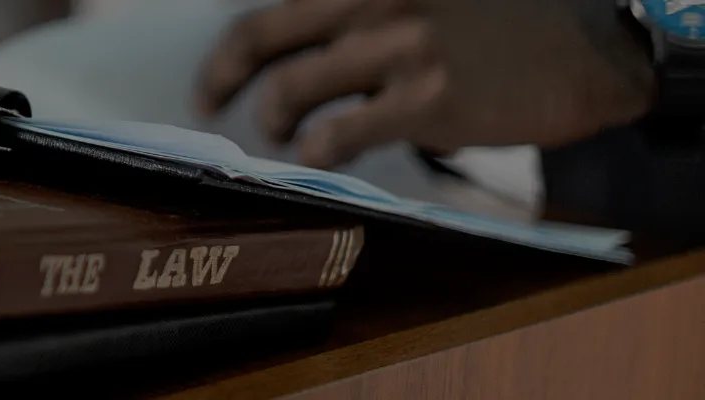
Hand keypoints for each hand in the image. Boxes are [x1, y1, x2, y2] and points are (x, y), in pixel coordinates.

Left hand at [195, 0, 656, 168]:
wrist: (589, 49)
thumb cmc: (503, 23)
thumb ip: (363, 12)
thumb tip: (297, 48)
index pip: (274, 4)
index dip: (231, 42)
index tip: (215, 69)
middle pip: (261, 36)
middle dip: (222, 76)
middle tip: (210, 102)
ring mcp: (400, 48)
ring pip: (291, 89)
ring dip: (272, 119)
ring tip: (278, 132)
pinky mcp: (426, 99)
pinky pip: (340, 132)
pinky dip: (315, 148)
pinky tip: (317, 153)